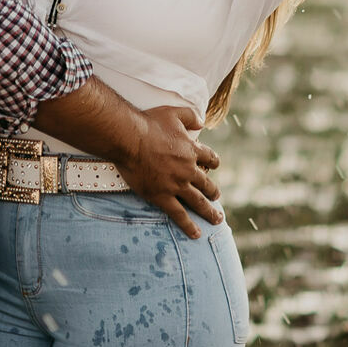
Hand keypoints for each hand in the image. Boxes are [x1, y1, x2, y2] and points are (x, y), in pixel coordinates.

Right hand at [116, 105, 221, 236]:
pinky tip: (196, 234)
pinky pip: (179, 215)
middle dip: (213, 192)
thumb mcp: (174, 112)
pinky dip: (189, 225)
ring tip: (217, 219)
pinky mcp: (162, 197)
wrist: (130, 139)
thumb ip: (191, 116)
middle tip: (216, 197)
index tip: (214, 166)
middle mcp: (188, 170)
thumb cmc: (149, 123)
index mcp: (192, 150)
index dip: (213, 162)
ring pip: (198, 202)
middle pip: (207, 184)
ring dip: (209, 212)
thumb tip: (202, 122)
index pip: (210, 158)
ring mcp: (176, 185)